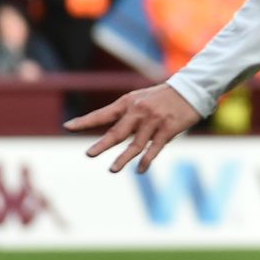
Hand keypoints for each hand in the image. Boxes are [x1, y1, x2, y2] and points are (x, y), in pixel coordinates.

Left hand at [66, 83, 201, 174]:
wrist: (191, 89)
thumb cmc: (163, 96)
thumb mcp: (140, 98)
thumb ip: (126, 114)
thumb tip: (112, 135)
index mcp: (128, 102)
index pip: (102, 114)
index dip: (85, 121)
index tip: (68, 127)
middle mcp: (139, 111)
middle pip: (117, 132)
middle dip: (102, 144)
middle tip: (89, 154)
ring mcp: (154, 121)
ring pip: (135, 144)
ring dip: (123, 158)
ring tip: (112, 169)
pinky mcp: (168, 129)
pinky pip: (155, 148)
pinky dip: (146, 160)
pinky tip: (140, 170)